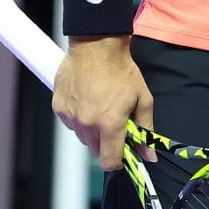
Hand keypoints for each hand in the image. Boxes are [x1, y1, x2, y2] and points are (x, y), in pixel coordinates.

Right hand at [52, 36, 155, 170]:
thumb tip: (149, 155)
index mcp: (110, 124)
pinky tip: (87, 101)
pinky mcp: (59, 108)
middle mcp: (87, 124)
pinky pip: (70, 123)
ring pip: (83, 137)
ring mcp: (71, 116)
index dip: (118, 162)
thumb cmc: (122, 71)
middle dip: (107, 143)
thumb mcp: (142, 98)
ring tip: (100, 108)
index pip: (109, 162)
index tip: (123, 154)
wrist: (96, 46)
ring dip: (92, 131)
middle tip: (114, 124)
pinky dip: (79, 118)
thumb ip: (146, 129)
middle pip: (96, 150)